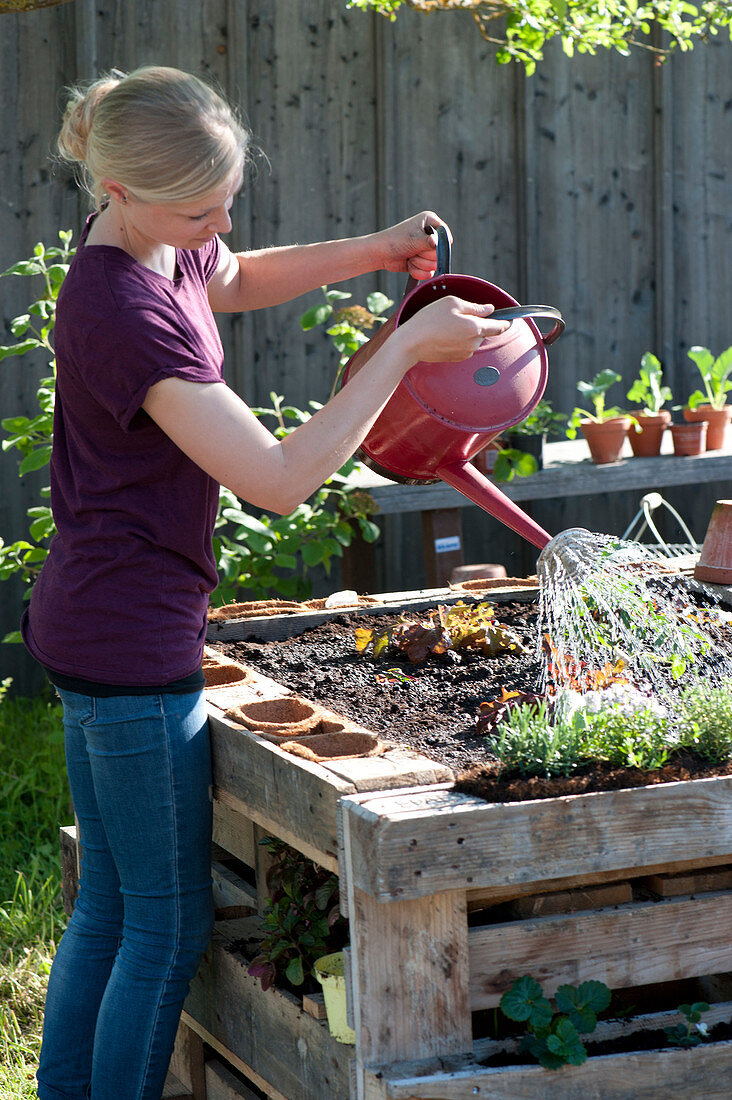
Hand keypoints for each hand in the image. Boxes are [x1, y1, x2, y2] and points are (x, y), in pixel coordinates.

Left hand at [375, 211, 450, 279]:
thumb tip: (437, 243)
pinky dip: (417, 271)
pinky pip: (429, 273)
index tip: (428, 246)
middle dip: (424, 256)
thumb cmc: (394, 241)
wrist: (381, 254)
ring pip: (434, 265)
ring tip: (410, 257)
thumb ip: (426, 242)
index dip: (439, 243)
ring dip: (419, 264)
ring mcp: (428, 250)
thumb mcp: (411, 240)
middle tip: (413, 251)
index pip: (445, 234)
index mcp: (430, 222)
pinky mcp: (424, 263)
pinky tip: (409, 264)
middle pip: (440, 253)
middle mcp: (431, 235)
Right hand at [396, 296, 510, 364]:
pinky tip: (443, 334)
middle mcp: (474, 343)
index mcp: (476, 328)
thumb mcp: (452, 303)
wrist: (411, 343)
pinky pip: (464, 346)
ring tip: (446, 325)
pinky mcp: (456, 358)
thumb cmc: (429, 320)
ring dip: (466, 331)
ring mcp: (465, 353)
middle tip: (458, 315)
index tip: (511, 319)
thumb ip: (475, 307)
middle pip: (484, 331)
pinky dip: (458, 340)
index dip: (507, 322)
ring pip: (473, 339)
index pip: (500, 327)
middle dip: (477, 323)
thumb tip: (490, 309)